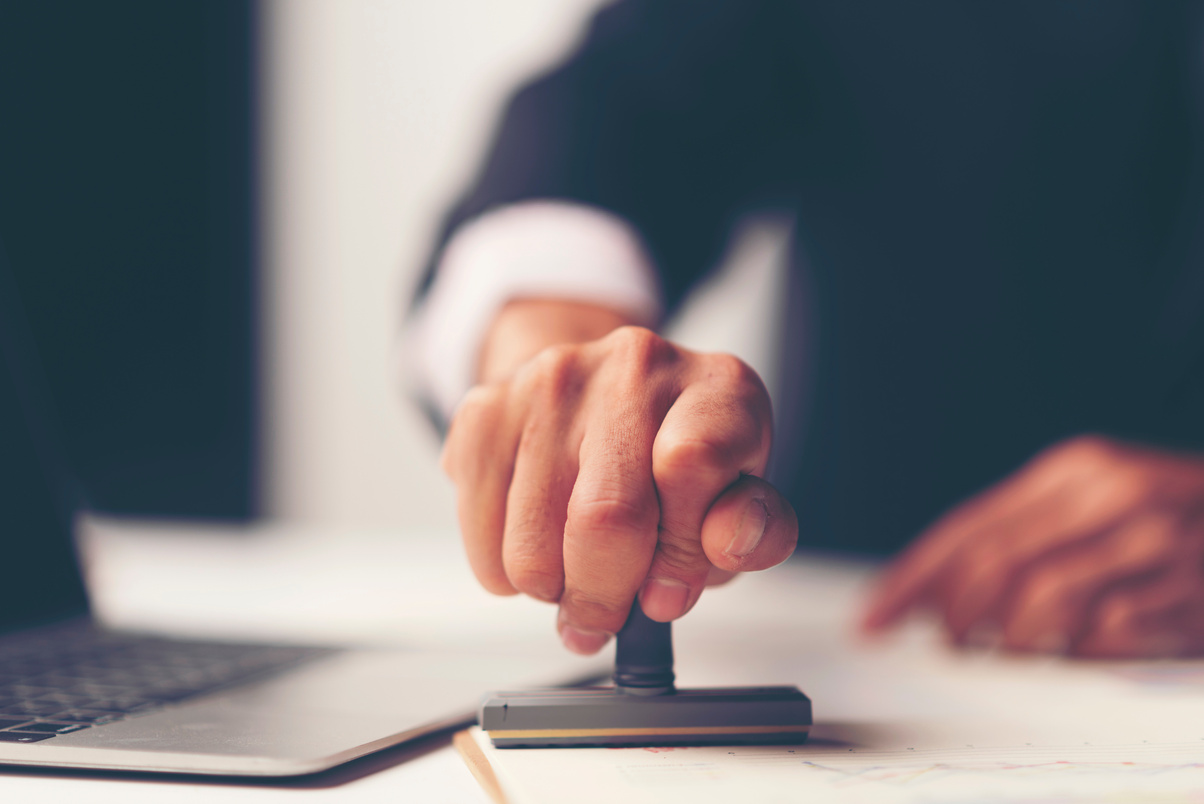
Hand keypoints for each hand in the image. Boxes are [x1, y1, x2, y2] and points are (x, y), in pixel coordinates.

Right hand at [442, 322, 797, 653]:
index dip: (679, 551)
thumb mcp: (738, 498)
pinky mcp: (487, 409)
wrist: (601, 398)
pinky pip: (480, 530)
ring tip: (574, 572)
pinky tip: (535, 546)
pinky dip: (503, 570)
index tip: (668, 592)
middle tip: (607, 614)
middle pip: (605, 515)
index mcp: (717, 388)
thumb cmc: (678, 460)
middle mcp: (636, 365)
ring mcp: (553, 379)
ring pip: (533, 542)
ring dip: (552, 588)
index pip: (691, 466)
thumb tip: (728, 544)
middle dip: (605, 595)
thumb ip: (753, 531)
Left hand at [862, 436, 1203, 656]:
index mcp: (1075, 469)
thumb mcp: (1094, 506)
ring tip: (1007, 651)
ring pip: (1040, 606)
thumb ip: (1020, 536)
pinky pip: (1103, 639)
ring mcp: (1154, 545)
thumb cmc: (1168, 521)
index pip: (968, 527)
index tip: (873, 618)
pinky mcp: (1189, 596)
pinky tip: (1074, 651)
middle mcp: (1112, 496)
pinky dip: (1075, 655)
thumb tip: (931, 589)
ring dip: (1010, 641)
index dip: (912, 578)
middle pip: (993, 566)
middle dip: (953, 617)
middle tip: (945, 643)